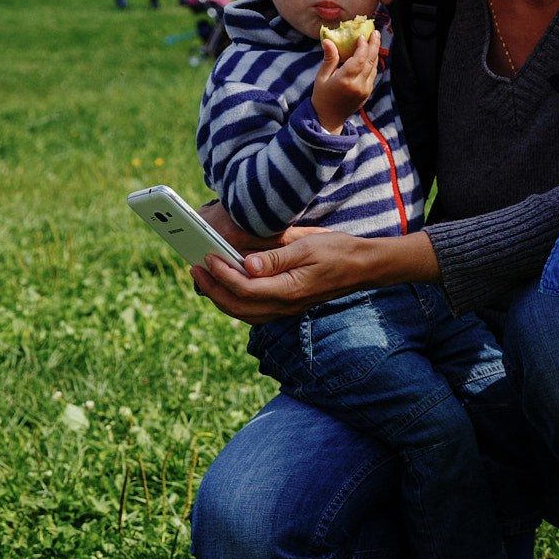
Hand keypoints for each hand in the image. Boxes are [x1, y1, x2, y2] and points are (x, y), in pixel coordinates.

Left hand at [190, 230, 437, 322]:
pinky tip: (226, 286)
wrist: (363, 266)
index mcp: (289, 289)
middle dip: (212, 289)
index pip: (245, 288)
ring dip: (220, 297)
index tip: (207, 257)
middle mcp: (285, 305)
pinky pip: (254, 311)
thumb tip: (246, 264)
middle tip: (194, 269)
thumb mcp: (306, 246)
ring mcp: (286, 308)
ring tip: (204, 277)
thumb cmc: (336, 250)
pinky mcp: (287, 305)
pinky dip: (235, 301)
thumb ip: (275, 257)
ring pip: (244, 313)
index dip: (222, 274)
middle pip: (238, 306)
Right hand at [309, 30, 380, 132]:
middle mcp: (358, 85)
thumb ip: (329, 59)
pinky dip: (373, 63)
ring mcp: (365, 90)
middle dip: (373, 45)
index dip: (362, 46)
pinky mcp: (367, 93)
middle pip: (370, 61)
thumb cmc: (322, 96)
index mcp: (346, 80)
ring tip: (375, 39)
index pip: (359, 59)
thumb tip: (328, 40)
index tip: (361, 35)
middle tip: (375, 32)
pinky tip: (371, 54)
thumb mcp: (321, 77)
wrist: (328, 118)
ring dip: (375, 53)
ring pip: (374, 67)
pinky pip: (373, 74)